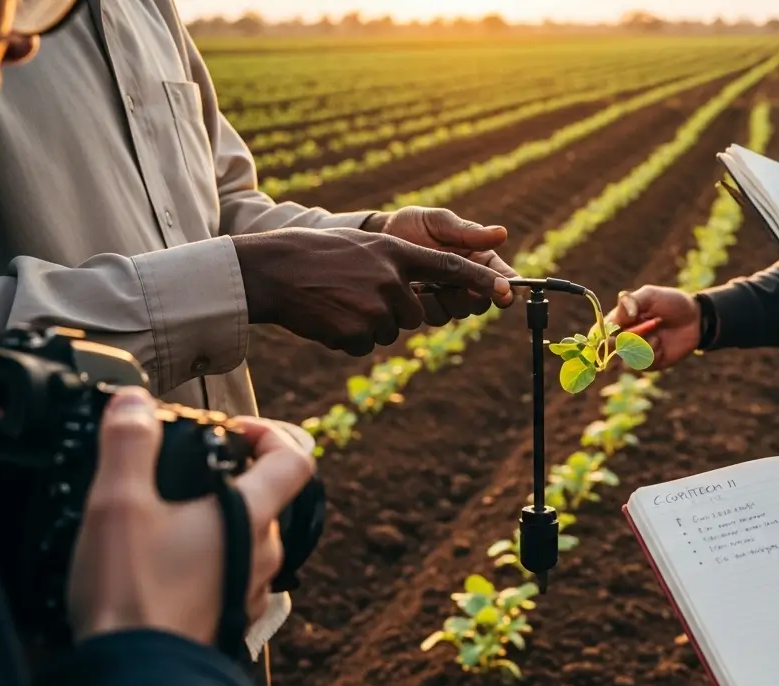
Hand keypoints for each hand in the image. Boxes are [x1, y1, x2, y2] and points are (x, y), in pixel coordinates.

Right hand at [67, 388, 314, 645]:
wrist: (134, 678)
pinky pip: (235, 574)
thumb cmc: (132, 593)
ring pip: (252, 537)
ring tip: (168, 519)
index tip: (233, 429)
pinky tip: (168, 564)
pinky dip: (210, 559)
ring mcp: (254, 589)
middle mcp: (266, 552)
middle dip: (233, 476)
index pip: (295, 458)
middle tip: (187, 471)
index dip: (270, 432)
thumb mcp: (119, 503)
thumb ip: (129, 444)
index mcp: (251, 516)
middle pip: (271, 497)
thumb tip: (135, 401)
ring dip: (219, 520)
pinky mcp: (232, 617)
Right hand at [234, 227, 514, 355]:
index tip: (508, 293)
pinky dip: (347, 338)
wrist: (270, 271)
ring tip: (336, 303)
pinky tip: (326, 318)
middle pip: (416, 313)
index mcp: (396, 251)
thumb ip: (396, 265)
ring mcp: (376, 307)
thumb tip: (422, 294)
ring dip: (367, 325)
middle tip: (355, 296)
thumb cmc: (314, 256)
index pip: (451, 267)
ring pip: (389, 332)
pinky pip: (364, 346)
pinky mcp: (358, 332)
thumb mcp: (362, 247)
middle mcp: (392, 278)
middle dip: (392, 312)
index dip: (481, 281)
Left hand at [368, 206, 519, 319]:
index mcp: (477, 256)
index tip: (506, 293)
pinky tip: (415, 291)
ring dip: (449, 302)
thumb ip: (467, 232)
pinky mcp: (428, 306)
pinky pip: (437, 316)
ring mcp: (447, 295)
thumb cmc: (412, 224)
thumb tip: (502, 233)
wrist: (377, 238)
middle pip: (483, 300)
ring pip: (461, 311)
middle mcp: (466, 279)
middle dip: (473, 297)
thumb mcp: (438, 222)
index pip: (501, 275)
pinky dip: (428, 306)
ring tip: (429, 284)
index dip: (506, 286)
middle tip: (460, 288)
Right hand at [605, 286, 700, 369]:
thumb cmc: (672, 303)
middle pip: (610, 346)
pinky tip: (661, 344)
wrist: (697, 318)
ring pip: (627, 356)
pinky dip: (652, 353)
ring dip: (642, 345)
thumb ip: (633, 301)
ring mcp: (638, 351)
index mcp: (621, 318)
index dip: (598, 336)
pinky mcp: (650, 363)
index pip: (601, 330)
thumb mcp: (651, 295)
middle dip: (623, 339)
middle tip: (636, 332)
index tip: (604, 336)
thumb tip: (623, 313)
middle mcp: (626, 336)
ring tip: (657, 332)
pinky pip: (643, 364)